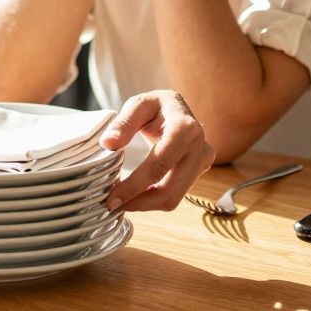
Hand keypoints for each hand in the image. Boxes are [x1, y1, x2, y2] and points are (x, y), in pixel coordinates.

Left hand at [99, 91, 214, 210]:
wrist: (178, 109)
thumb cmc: (156, 107)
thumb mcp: (138, 105)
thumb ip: (123, 123)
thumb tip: (108, 143)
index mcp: (185, 128)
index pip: (159, 165)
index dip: (134, 186)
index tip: (111, 198)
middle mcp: (200, 147)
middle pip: (169, 190)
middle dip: (139, 202)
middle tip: (112, 205)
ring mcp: (203, 161)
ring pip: (173, 198)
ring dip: (145, 204)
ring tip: (121, 201)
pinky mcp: (199, 172)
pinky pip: (175, 195)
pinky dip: (153, 200)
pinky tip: (135, 196)